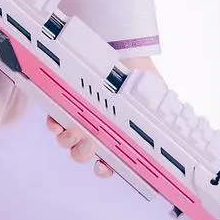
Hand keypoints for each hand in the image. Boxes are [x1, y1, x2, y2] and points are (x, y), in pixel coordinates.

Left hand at [45, 55, 164, 177]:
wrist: (121, 50)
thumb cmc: (137, 75)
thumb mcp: (153, 96)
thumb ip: (157, 115)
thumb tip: (166, 129)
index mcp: (116, 135)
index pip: (109, 161)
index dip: (104, 169)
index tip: (103, 167)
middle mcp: (96, 129)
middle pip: (83, 153)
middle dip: (82, 153)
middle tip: (89, 144)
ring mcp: (79, 118)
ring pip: (67, 140)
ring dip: (67, 140)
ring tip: (73, 130)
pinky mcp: (64, 103)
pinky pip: (54, 119)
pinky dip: (53, 122)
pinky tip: (56, 120)